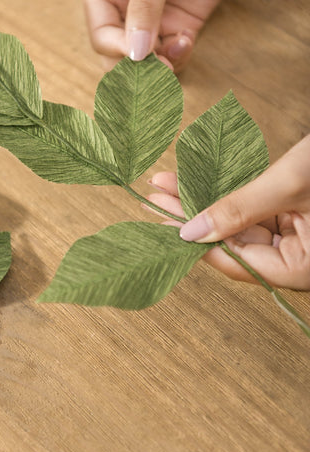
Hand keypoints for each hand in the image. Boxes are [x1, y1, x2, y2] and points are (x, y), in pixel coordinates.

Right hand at [83, 0, 309, 71]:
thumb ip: (144, 8)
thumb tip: (135, 55)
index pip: (101, 36)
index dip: (119, 50)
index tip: (143, 56)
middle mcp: (121, 9)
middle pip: (117, 57)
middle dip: (137, 68)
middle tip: (160, 70)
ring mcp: (150, 21)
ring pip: (144, 64)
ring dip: (160, 67)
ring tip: (177, 51)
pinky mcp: (175, 28)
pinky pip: (169, 58)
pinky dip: (178, 58)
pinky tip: (187, 41)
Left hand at [146, 135, 309, 288]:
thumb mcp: (289, 184)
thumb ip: (239, 209)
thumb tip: (190, 233)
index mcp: (304, 268)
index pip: (238, 262)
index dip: (197, 244)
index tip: (162, 223)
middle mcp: (301, 259)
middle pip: (235, 243)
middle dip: (194, 217)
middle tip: (156, 197)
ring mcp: (301, 238)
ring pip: (242, 225)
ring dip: (208, 203)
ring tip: (168, 184)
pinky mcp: (298, 216)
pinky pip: (257, 211)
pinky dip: (231, 196)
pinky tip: (201, 183)